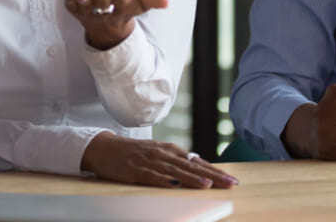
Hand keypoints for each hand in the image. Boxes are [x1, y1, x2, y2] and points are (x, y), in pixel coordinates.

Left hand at [64, 0, 167, 49]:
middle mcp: (107, 14)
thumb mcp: (140, 2)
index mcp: (125, 9)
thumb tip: (166, 1)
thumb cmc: (126, 5)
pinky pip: (72, 10)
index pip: (125, 2)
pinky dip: (69, 4)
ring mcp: (91, 15)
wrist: (109, 28)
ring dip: (84, 2)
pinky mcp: (78, 14)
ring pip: (86, 10)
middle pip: (105, 5)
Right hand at [80, 132, 237, 188]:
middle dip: (212, 175)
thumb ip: (175, 160)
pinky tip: (174, 187)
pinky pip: (152, 176)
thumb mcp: (157, 153)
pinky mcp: (135, 170)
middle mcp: (162, 153)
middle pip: (191, 166)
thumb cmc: (133, 153)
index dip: (215, 170)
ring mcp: (149, 161)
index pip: (197, 161)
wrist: (104, 147)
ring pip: (175, 171)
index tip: (231, 180)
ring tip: (208, 185)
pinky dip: (164, 181)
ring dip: (192, 178)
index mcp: (169, 149)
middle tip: (230, 184)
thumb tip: (197, 166)